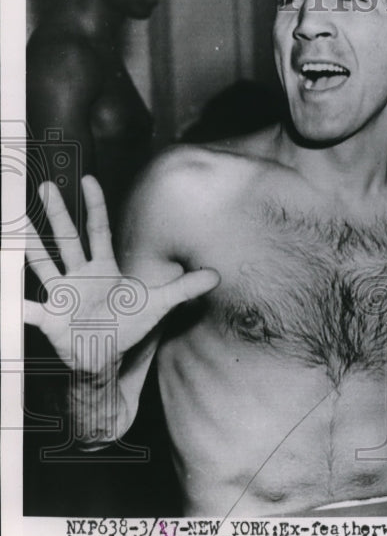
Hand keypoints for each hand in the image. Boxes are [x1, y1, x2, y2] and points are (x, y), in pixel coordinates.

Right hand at [23, 176, 219, 371]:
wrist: (105, 356)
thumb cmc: (127, 326)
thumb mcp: (158, 305)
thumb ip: (185, 288)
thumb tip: (217, 274)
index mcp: (104, 269)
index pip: (99, 231)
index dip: (95, 206)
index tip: (89, 179)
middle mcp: (80, 276)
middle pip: (67, 239)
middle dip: (57, 213)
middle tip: (46, 185)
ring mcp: (62, 294)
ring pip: (44, 265)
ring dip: (31, 246)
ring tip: (17, 224)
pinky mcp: (51, 317)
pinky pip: (30, 310)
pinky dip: (19, 306)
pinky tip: (10, 300)